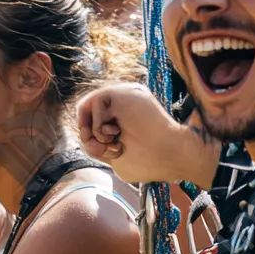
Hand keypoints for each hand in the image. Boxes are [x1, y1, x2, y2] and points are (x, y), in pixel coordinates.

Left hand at [76, 83, 215, 186]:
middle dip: (87, 135)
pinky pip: (93, 101)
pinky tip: (115, 131)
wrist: (170, 155)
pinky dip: (97, 123)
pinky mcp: (124, 91)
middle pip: (86, 112)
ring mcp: (124, 95)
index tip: (100, 151)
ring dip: (94, 131)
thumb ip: (99, 146)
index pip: (92, 120)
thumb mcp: (116, 159)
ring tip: (115, 140)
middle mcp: (123, 104)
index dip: (88, 137)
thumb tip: (85, 137)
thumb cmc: (150, 161)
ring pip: (88, 106)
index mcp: (124, 118)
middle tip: (102, 147)